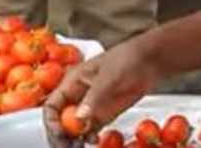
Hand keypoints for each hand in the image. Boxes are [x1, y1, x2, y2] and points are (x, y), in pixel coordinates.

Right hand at [43, 39, 161, 146]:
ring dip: (73, 139)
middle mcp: (77, 96)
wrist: (149, 61)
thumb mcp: (108, 78)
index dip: (52, 121)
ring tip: (77, 147)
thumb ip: (94, 98)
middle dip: (60, 135)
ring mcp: (90, 106)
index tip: (60, 133)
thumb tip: (79, 118)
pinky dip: (88, 138)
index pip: (52, 105)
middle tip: (66, 146)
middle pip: (60, 120)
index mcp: (71, 82)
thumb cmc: (126, 60)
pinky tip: (93, 140)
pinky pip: (90, 130)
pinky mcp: (103, 114)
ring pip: (73, 128)